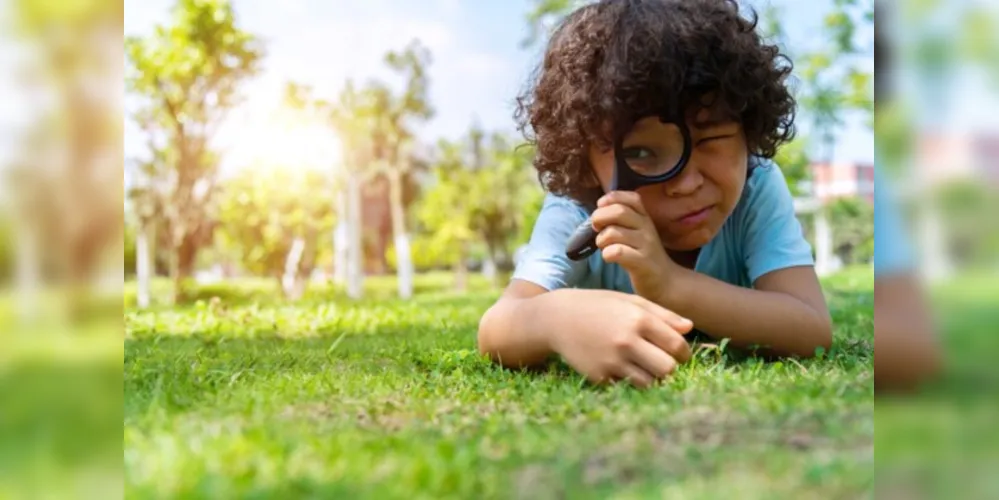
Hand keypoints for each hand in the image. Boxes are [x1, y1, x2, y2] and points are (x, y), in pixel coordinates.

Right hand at [545, 288, 693, 387]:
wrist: (557, 318)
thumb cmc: (598, 306)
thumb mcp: (629, 301)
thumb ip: (661, 314)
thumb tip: (689, 328)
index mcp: (638, 319)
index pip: (677, 346)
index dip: (683, 353)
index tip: (678, 354)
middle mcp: (626, 341)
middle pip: (668, 369)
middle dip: (669, 367)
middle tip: (662, 362)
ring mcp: (612, 361)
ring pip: (650, 383)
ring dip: (651, 377)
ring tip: (643, 366)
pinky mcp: (599, 376)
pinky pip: (626, 386)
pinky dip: (628, 380)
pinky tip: (620, 367)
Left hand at [591, 190, 676, 302]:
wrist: (665, 282)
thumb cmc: (643, 255)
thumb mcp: (636, 233)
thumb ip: (621, 221)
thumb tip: (597, 213)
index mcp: (645, 217)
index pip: (632, 197)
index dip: (612, 198)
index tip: (601, 206)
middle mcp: (647, 228)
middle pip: (619, 211)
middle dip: (599, 217)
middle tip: (596, 228)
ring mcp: (646, 245)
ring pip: (613, 233)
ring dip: (601, 240)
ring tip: (604, 247)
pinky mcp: (642, 262)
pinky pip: (617, 252)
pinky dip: (607, 254)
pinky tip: (610, 258)